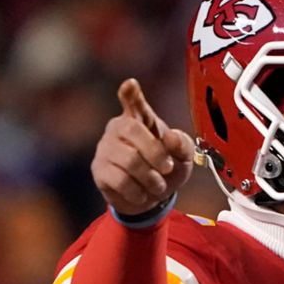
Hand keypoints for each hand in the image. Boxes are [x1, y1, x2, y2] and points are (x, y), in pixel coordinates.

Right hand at [92, 79, 194, 216]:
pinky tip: (141, 194)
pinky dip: (137, 192)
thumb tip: (170, 137)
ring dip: (150, 178)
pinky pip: (120, 180)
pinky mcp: (99, 170)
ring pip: (129, 160)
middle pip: (134, 131)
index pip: (133, 102)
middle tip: (167, 168)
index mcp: (140, 119)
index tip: (131, 84)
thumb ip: (182, 144)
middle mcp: (119, 128)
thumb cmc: (166, 169)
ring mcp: (106, 148)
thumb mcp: (183, 157)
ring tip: (157, 185)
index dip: (131, 94)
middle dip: (156, 153)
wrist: (151, 199)